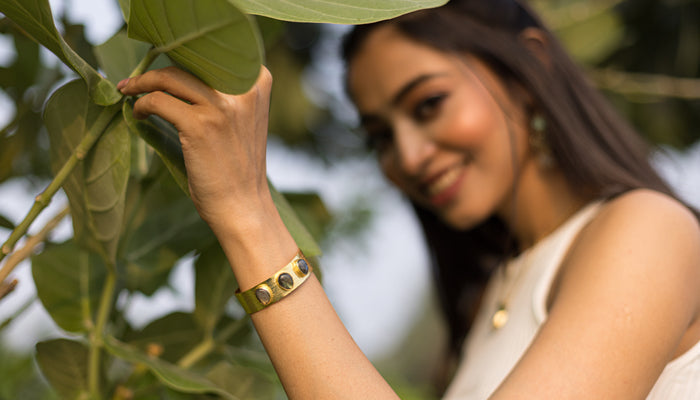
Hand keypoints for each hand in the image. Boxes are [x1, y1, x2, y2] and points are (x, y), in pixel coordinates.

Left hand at [118, 66, 273, 228]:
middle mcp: (242, 91)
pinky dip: (143, 105)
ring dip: (142, 83)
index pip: (213, 56)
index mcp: (257, 84)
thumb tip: (177, 77)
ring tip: (129, 92)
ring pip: (169, 78)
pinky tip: (139, 116)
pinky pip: (159, 101)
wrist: (243, 207)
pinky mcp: (199, 126)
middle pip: (189, 62)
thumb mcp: (243, 123)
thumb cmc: (238, 169)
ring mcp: (221, 107)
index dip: (185, 58)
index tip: (165, 70)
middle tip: (136, 80)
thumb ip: (224, 97)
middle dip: (158, 69)